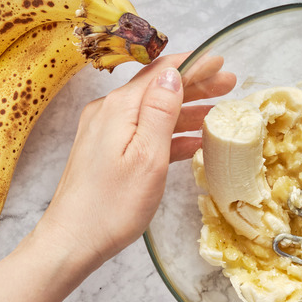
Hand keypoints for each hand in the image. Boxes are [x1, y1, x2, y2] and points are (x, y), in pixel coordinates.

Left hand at [37, 53, 235, 264]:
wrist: (72, 241)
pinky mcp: (105, 152)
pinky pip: (144, 134)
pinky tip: (193, 142)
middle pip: (158, 89)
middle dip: (195, 84)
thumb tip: (172, 73)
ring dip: (186, 110)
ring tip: (218, 111)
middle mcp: (109, 112)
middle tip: (229, 83)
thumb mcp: (147, 157)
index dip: (194, 64)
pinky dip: (170, 134)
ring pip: (153, 112)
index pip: (161, 72)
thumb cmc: (112, 206)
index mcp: (119, 108)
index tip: (220, 60)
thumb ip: (160, 111)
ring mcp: (105, 132)